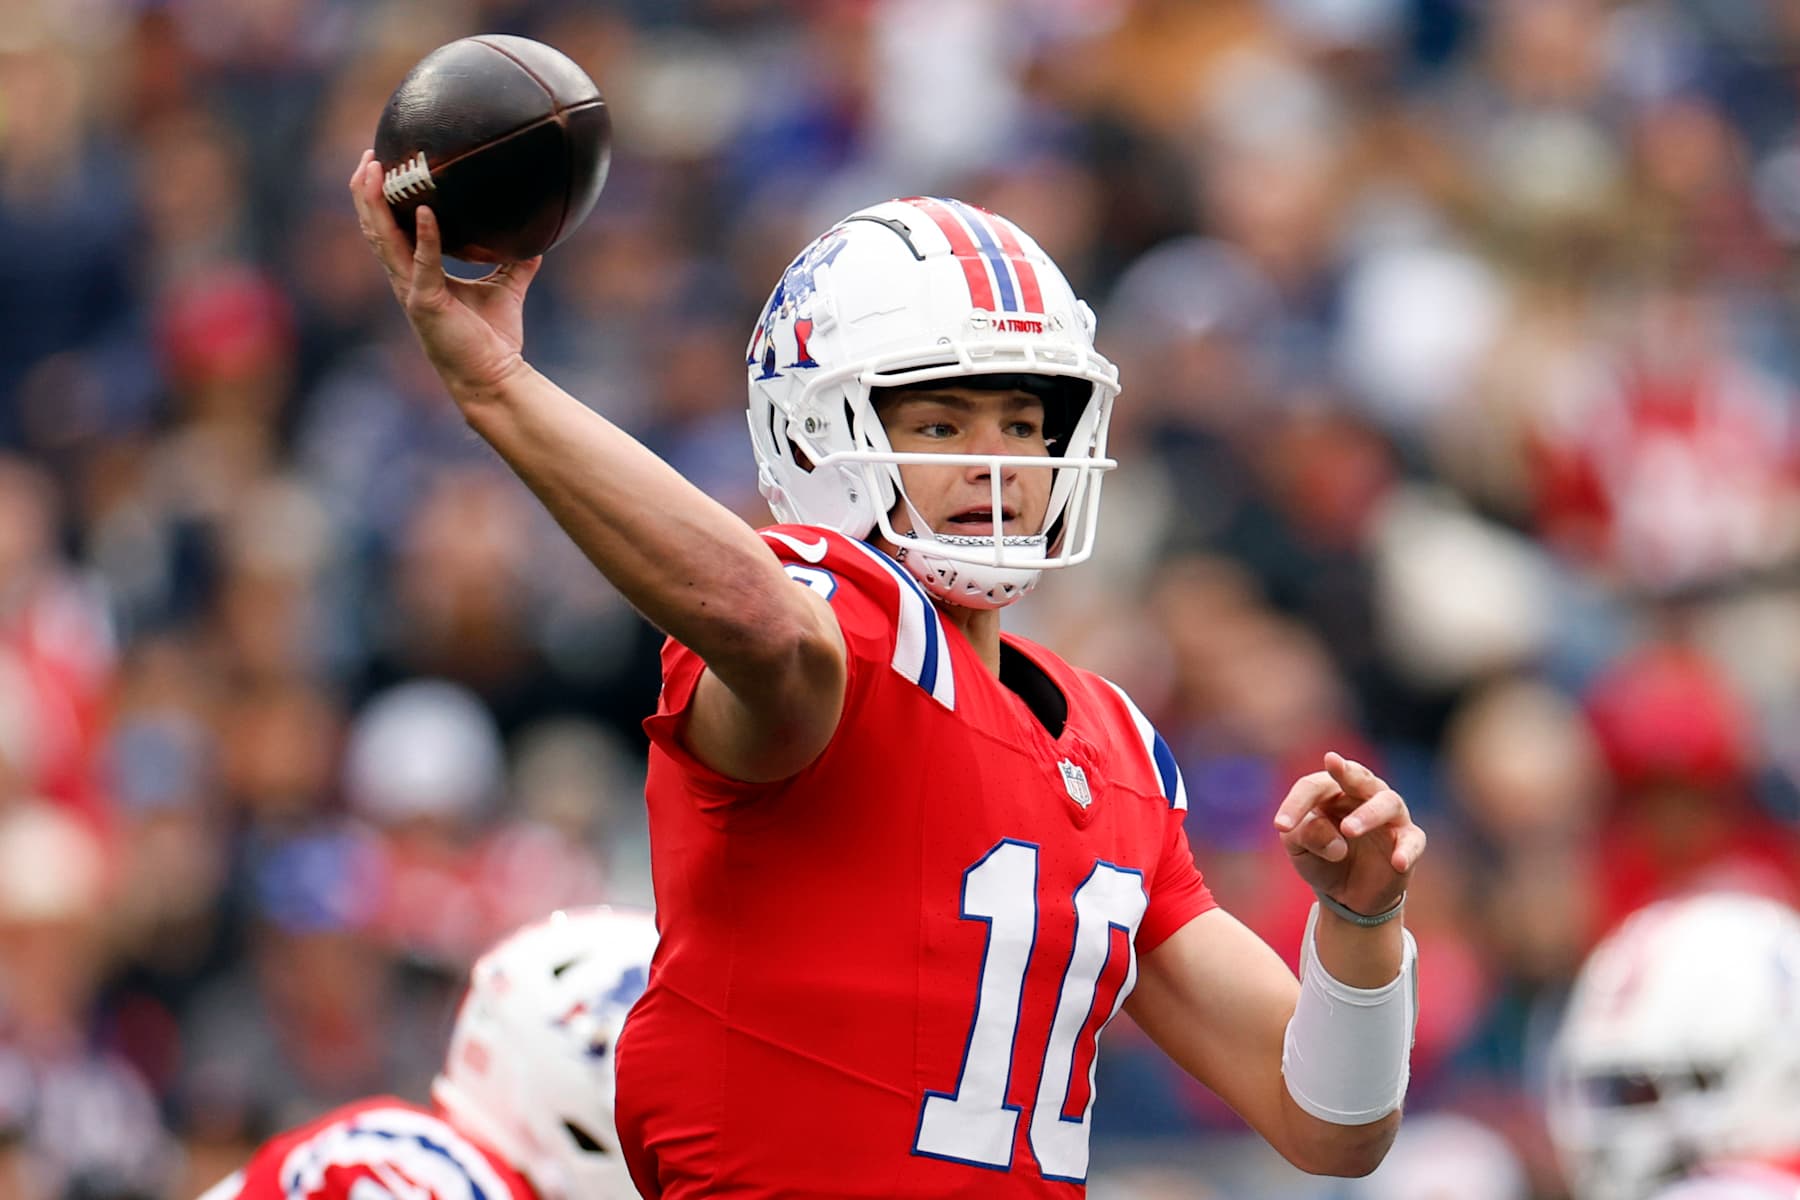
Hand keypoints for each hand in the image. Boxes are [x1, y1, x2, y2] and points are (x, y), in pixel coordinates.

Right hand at [348, 148, 541, 395]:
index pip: (388, 231)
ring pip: (384, 241)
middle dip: (366, 192)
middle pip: (374, 229)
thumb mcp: (507, 289)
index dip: (377, 200)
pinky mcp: (426, 304)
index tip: (378, 165)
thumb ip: (514, 262)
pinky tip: (424, 212)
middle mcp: (406, 280)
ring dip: (377, 205)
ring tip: (376, 171)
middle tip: (369, 156)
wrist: (494, 377)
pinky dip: (424, 238)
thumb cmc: (494, 339)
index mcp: (416, 275)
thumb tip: (536, 237)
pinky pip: (423, 265)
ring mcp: (412, 292)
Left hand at [1273, 752, 1424, 917]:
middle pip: (1358, 776)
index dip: (1296, 803)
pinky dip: (1407, 850)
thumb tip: (1333, 835)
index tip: (1281, 826)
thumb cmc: (1321, 858)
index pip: (1313, 786)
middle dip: (1346, 771)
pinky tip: (1397, 862)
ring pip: (1387, 802)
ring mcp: (1390, 816)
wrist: (1348, 894)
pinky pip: (1413, 840)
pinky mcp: (1408, 841)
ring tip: (1349, 829)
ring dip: (1368, 813)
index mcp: (1331, 791)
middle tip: (1332, 763)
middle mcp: (1364, 795)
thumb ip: (1306, 837)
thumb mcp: (1302, 850)